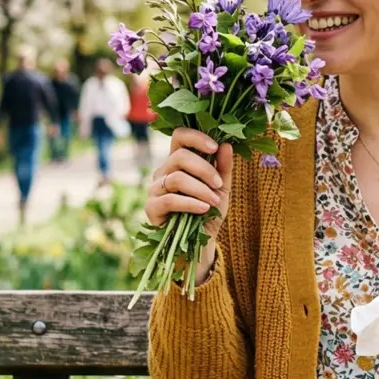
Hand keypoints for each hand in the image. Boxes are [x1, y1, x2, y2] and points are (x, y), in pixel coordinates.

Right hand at [146, 128, 232, 277]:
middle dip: (205, 169)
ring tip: (213, 201)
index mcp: (178, 161)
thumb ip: (224, 167)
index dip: (196, 137)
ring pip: (177, 178)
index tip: (215, 147)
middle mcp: (163, 171)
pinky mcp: (151, 208)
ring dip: (200, 189)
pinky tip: (203, 209)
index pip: (180, 136)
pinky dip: (190, 203)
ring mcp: (155, 189)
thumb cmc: (208, 212)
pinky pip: (169, 199)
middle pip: (180, 156)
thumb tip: (227, 144)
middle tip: (218, 185)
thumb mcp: (221, 189)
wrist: (200, 242)